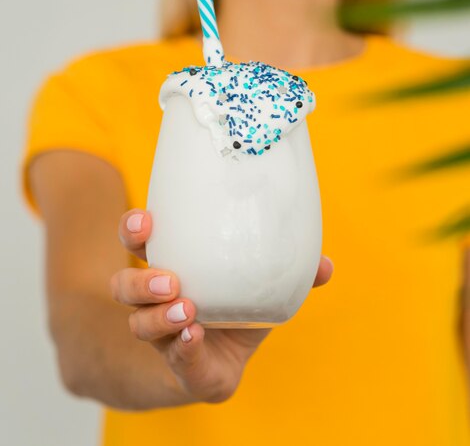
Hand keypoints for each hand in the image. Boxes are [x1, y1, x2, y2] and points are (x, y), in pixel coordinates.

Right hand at [111, 209, 332, 403]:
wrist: (224, 362)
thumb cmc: (236, 308)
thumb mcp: (260, 284)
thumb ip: (290, 272)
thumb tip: (325, 264)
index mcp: (172, 266)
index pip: (138, 243)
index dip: (133, 229)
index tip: (146, 220)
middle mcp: (156, 300)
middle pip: (125, 286)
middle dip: (140, 279)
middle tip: (170, 278)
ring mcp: (162, 334)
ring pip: (139, 324)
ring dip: (160, 317)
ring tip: (188, 308)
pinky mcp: (179, 362)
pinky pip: (173, 355)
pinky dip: (184, 346)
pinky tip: (196, 336)